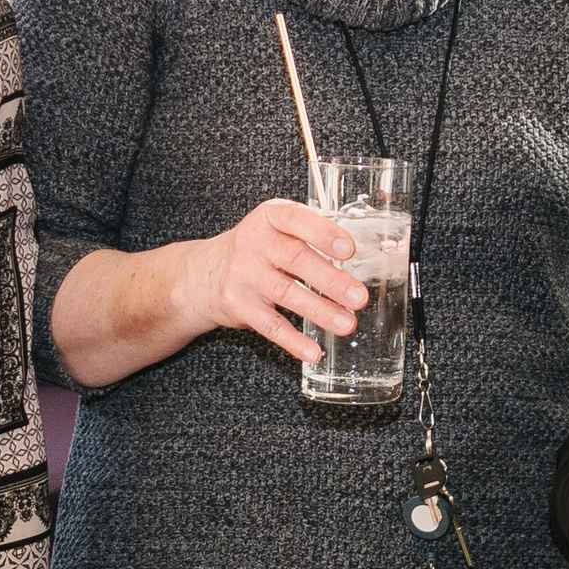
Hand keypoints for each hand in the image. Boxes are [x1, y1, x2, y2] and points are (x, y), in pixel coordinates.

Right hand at [188, 197, 366, 367]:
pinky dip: (293, 341)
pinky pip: (269, 325)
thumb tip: (363, 259)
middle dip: (331, 280)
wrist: (205, 273)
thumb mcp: (276, 230)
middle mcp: (253, 242)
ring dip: (320, 311)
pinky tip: (313, 351)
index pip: (296, 219)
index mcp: (269, 217)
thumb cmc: (256, 251)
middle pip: (295, 259)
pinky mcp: (238, 304)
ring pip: (286, 294)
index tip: (348, 250)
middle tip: (359, 297)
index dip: (323, 233)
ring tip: (347, 323)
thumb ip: (310, 236)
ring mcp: (243, 274)